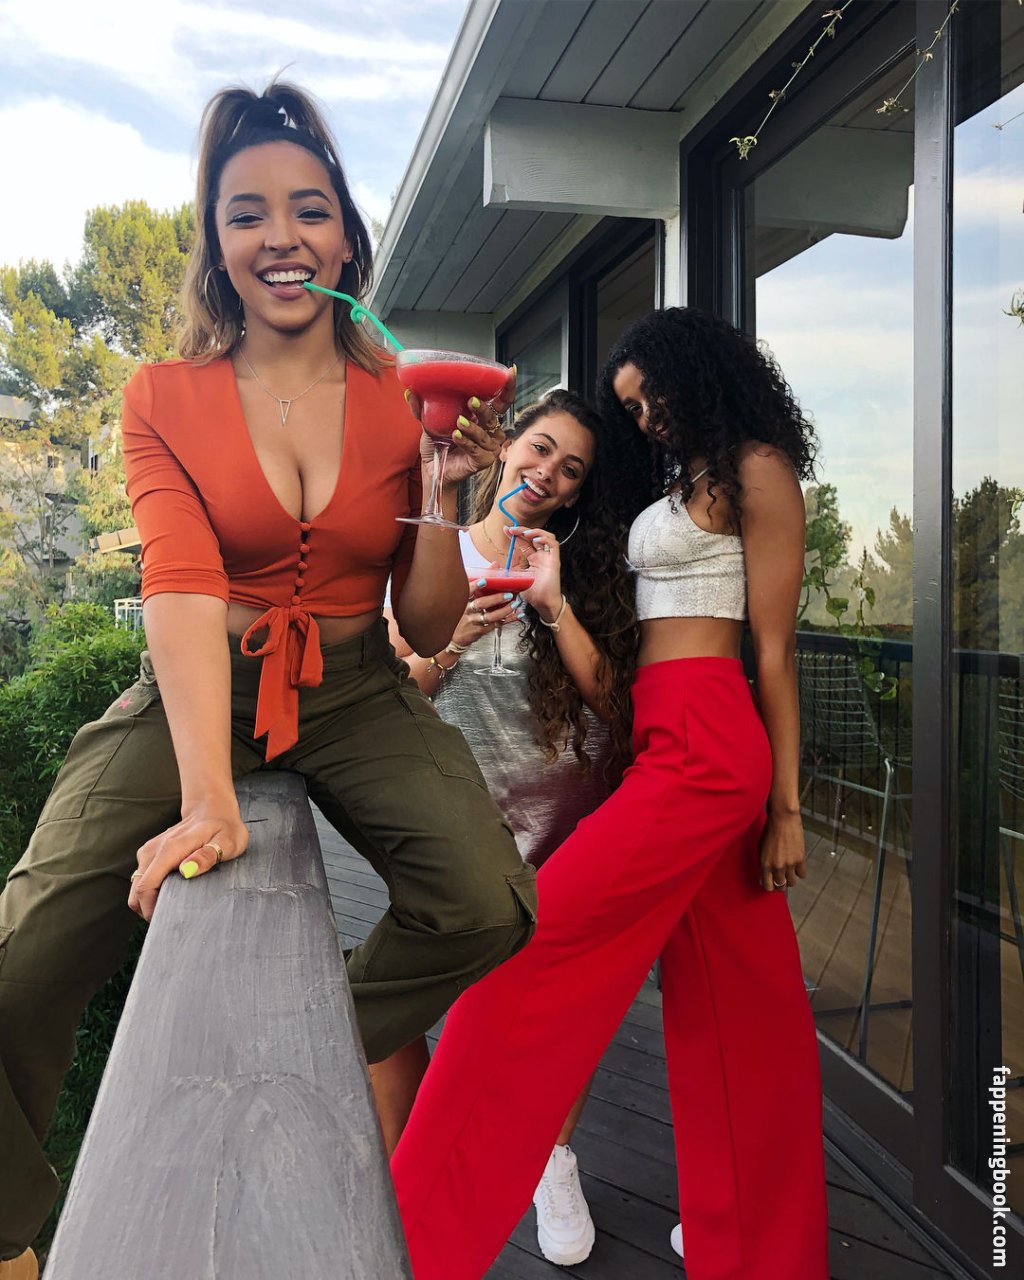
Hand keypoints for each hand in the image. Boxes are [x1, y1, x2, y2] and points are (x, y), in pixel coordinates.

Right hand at [128, 801, 248, 921]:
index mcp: (169, 850)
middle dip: (148, 910)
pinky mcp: (150, 854)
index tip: (167, 921)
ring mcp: (149, 851)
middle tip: (172, 919)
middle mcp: (153, 850)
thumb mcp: (227, 841)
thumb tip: (187, 871)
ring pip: (137, 886)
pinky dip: (151, 892)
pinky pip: (143, 879)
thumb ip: (207, 856)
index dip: (151, 910)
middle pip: (136, 891)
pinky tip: (172, 893)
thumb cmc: (224, 827)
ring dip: (149, 901)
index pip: (145, 887)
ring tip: (174, 907)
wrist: (212, 809)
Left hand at [409, 366, 516, 485]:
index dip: (507, 388)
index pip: (500, 401)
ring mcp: (489, 447)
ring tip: (457, 423)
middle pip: (494, 416)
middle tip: (471, 401)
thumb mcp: (430, 423)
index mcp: (482, 417)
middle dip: (484, 408)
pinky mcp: (484, 461)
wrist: (433, 469)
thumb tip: (410, 392)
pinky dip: (467, 442)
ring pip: (485, 434)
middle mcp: (490, 431)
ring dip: (472, 427)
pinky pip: (478, 450)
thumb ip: (422, 409)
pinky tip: (457, 437)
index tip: (510, 373)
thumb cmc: (438, 444)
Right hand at [458, 584, 517, 643]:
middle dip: (496, 599)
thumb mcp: (460, 606)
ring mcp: (473, 622)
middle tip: (508, 594)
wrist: (453, 638)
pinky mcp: (479, 631)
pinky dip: (508, 620)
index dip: (475, 586)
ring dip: (504, 610)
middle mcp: (467, 612)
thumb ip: (471, 596)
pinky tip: (517, 615)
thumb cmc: (460, 618)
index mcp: (463, 602)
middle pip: (481, 604)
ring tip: (514, 604)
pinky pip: (495, 625)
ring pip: (490, 616)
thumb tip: (486, 582)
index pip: (467, 592)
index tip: (484, 581)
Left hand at [505, 526, 562, 617]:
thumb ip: (510, 567)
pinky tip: (536, 539)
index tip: (506, 530)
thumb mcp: (515, 578)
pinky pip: (554, 545)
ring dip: (535, 532)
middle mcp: (541, 556)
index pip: (524, 542)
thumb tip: (503, 557)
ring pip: (545, 537)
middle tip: (512, 529)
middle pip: (533, 537)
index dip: (516, 535)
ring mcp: (548, 558)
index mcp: (533, 559)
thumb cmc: (532, 594)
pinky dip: (545, 539)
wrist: (542, 604)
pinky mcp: (555, 561)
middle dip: (522, 531)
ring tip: (524, 533)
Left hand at [759, 811, 806, 891]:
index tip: (771, 884)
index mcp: (764, 864)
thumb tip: (764, 874)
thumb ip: (763, 862)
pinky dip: (800, 872)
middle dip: (780, 884)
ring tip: (789, 872)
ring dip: (790, 879)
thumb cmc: (770, 830)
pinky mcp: (800, 859)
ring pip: (792, 883)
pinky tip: (797, 867)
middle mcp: (777, 867)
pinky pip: (802, 875)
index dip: (769, 886)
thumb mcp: (760, 848)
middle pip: (780, 886)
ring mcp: (789, 864)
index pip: (767, 886)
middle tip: (781, 879)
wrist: (783, 819)